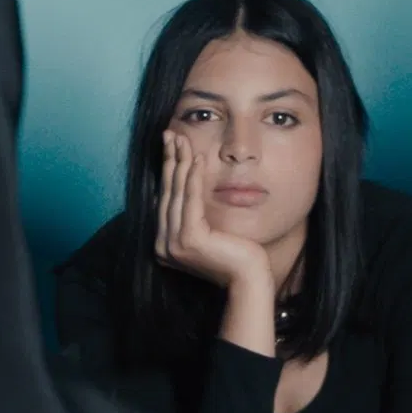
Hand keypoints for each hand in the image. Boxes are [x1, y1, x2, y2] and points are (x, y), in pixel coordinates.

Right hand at [154, 132, 270, 290]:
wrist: (248, 278)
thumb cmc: (234, 254)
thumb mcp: (208, 230)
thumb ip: (193, 215)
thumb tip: (186, 186)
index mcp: (164, 244)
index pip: (165, 199)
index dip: (167, 169)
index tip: (170, 145)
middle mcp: (163, 245)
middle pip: (167, 192)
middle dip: (169, 160)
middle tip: (170, 134)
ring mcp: (173, 244)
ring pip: (177, 193)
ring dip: (180, 162)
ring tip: (182, 139)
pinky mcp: (189, 240)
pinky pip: (191, 201)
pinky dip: (193, 177)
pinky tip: (196, 158)